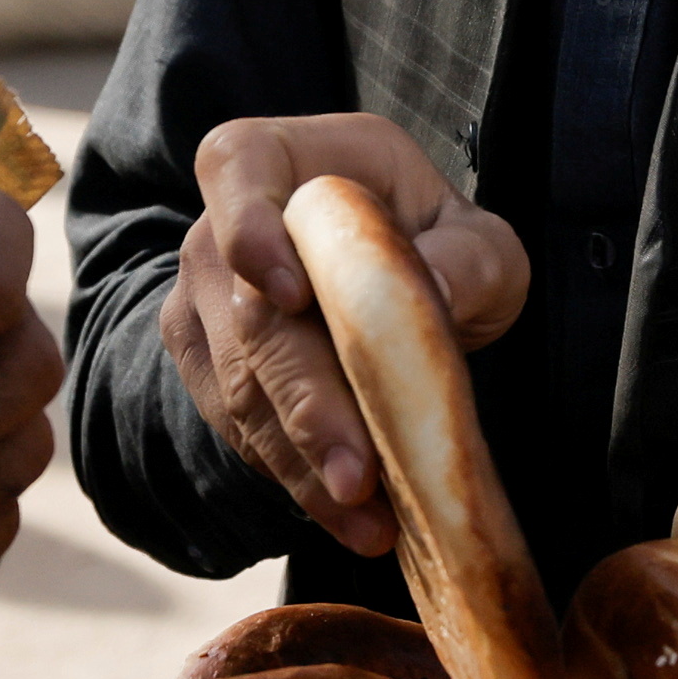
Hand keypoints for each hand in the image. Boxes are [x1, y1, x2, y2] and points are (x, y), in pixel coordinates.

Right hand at [159, 114, 528, 559]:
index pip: (236, 168)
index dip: (252, 228)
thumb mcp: (476, 238)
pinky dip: (295, 478)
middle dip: (305, 404)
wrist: (376, 285)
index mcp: (280, 159)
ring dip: (303, 461)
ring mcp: (200, 302)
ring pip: (239, 388)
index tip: (290, 291)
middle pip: (247, 314)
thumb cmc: (427, 246)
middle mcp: (218, 226)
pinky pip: (238, 429)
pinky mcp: (204, 370)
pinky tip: (350, 518)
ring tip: (370, 519)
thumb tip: (433, 295)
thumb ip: (467, 257)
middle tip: (358, 476)